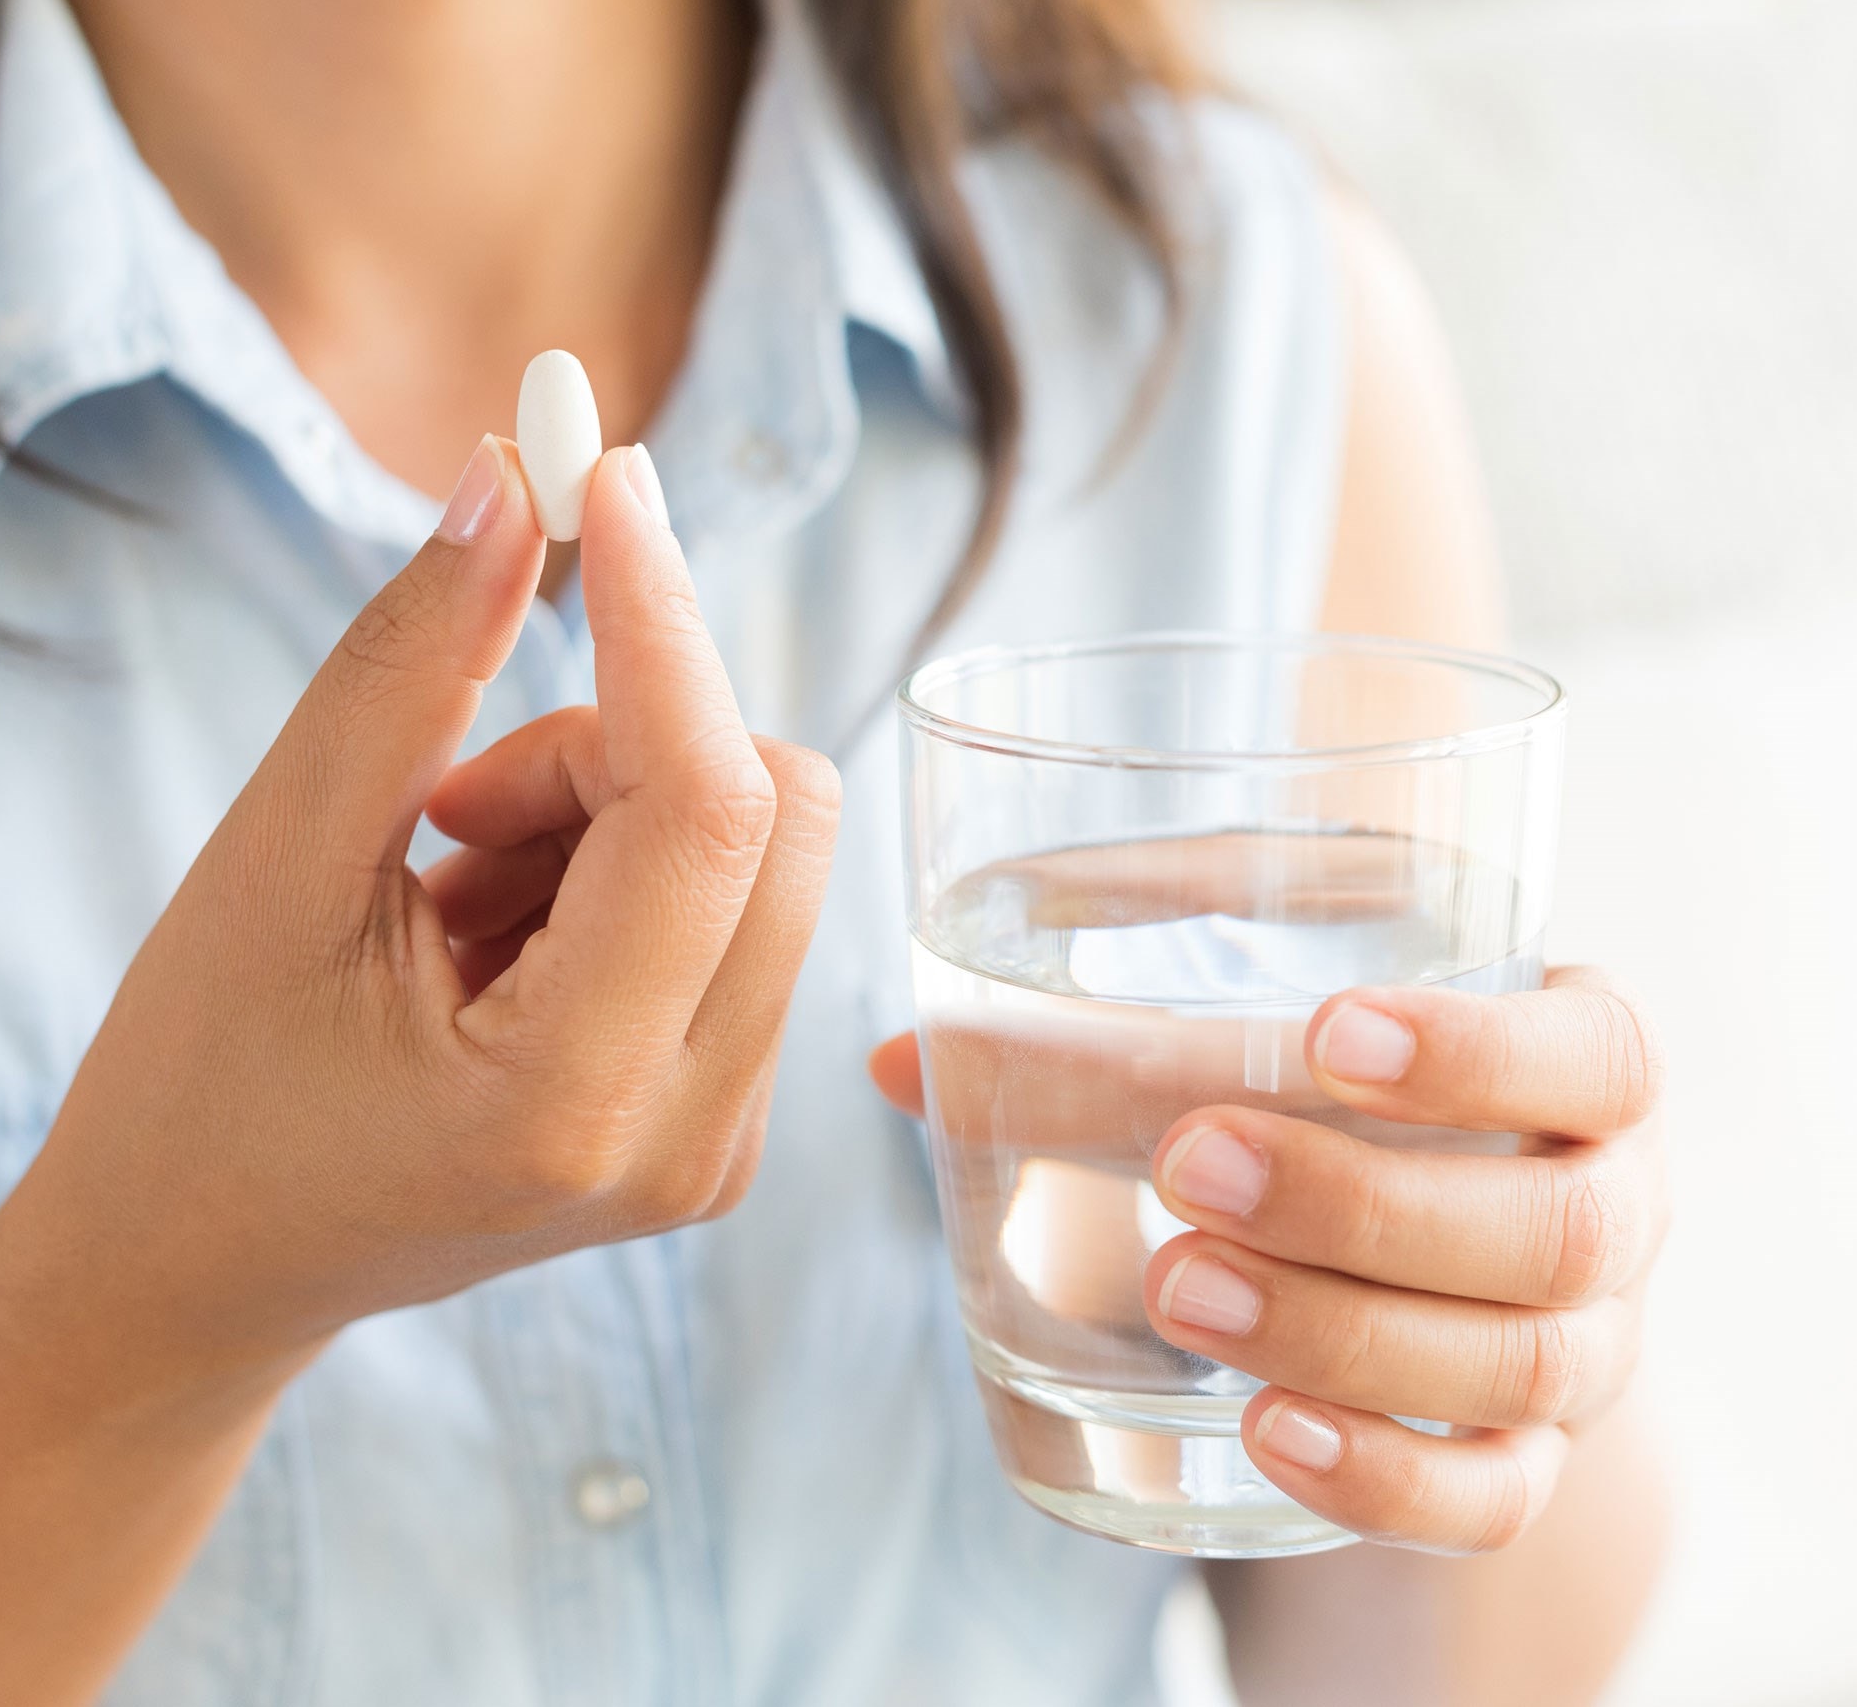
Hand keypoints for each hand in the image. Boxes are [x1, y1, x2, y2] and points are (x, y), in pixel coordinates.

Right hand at [0, 436, 838, 1398]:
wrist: (207, 1272)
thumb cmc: (203, 1085)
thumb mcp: (278, 862)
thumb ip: (409, 668)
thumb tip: (517, 482)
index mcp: (569, 1100)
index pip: (702, 809)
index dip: (664, 619)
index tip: (603, 474)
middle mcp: (690, 1136)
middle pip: (774, 810)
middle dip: (621, 742)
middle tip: (458, 800)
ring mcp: (724, 1138)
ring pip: (765, 844)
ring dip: (612, 808)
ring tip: (456, 892)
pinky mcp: (726, 1115)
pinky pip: (743, 902)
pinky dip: (629, 865)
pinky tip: (504, 933)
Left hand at [870, 967, 1666, 1553]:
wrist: (1421, 1231)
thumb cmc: (1329, 1085)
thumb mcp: (1257, 1012)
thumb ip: (1105, 1011)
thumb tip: (902, 1065)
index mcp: (1576, 1062)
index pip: (1598, 1054)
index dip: (1483, 1051)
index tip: (1328, 1036)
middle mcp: (1609, 1208)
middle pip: (1557, 1231)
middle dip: (1363, 1203)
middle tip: (1189, 1163)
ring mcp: (1579, 1350)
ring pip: (1518, 1368)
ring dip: (1341, 1332)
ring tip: (1176, 1286)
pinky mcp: (1521, 1459)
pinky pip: (1486, 1500)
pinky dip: (1379, 1474)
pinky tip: (1264, 1431)